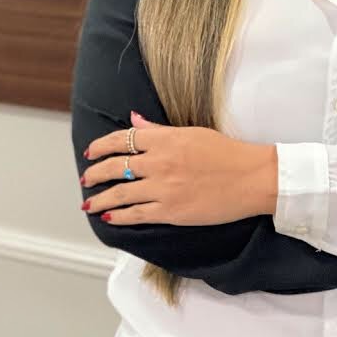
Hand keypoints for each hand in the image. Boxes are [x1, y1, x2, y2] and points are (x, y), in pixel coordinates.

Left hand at [80, 110, 277, 225]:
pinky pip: (137, 215)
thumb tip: (134, 120)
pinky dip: (120, 216)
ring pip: (121, 193)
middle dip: (95, 173)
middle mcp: (158, 162)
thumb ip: (158, 130)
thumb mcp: (190, 132)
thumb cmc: (225, 152)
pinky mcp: (171, 212)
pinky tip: (109, 216)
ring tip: (88, 202)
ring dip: (100, 198)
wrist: (250, 177)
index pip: (122, 139)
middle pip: (116, 166)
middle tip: (86, 177)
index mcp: (164, 139)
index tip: (91, 152)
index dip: (101, 146)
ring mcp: (163, 188)